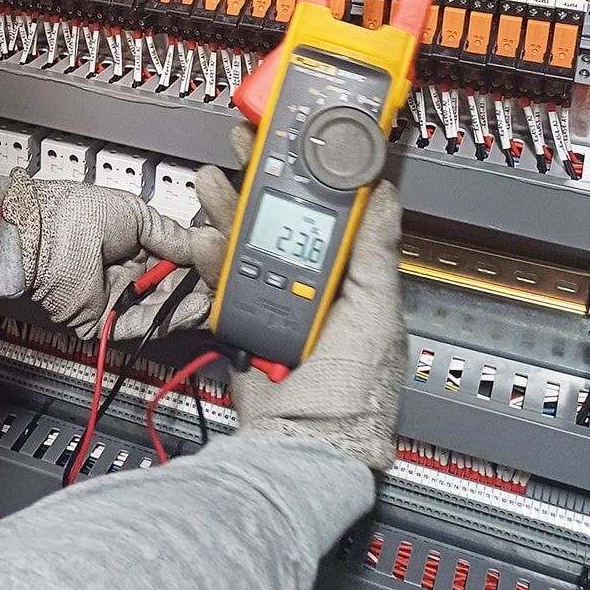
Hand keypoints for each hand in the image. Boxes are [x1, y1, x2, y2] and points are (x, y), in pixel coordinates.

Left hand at [0, 170, 212, 338]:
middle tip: (223, 285)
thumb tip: (199, 243)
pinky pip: (145, 323)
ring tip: (215, 297)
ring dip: (190, 304)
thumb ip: (170, 234)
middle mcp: (126, 273)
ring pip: (163, 309)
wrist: (44, 236)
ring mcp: (118, 299)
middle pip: (172, 287)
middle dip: (198, 286)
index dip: (196, 262)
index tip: (218, 262)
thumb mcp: (136, 213)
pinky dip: (172, 317)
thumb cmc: (76, 214)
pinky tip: (196, 306)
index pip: (174, 259)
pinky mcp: (109, 322)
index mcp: (131, 245)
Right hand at [194, 126, 406, 472]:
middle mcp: (316, 288)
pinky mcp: (244, 320)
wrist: (301, 447)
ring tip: (213, 179)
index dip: (315, 175)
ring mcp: (278, 303)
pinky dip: (213, 256)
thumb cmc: (353, 396)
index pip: (334, 214)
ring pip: (250, 242)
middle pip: (285, 219)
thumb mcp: (373, 314)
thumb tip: (384, 195)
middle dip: (263, 181)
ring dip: (230, 209)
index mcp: (354, 281)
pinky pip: (225, 279)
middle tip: (246, 147)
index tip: (298, 143)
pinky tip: (205, 237)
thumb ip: (374, 253)